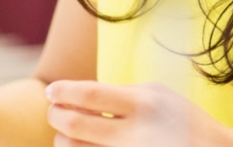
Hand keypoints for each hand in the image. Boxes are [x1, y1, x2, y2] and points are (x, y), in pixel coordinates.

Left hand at [45, 80, 227, 146]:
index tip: (51, 91)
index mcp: (144, 103)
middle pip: (73, 123)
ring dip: (62, 138)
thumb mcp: (158, 94)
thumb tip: (73, 96)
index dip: (62, 91)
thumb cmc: (181, 121)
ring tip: (67, 131)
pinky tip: (82, 144)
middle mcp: (135, 132)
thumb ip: (119, 94)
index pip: (88, 93)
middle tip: (55, 110)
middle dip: (55, 115)